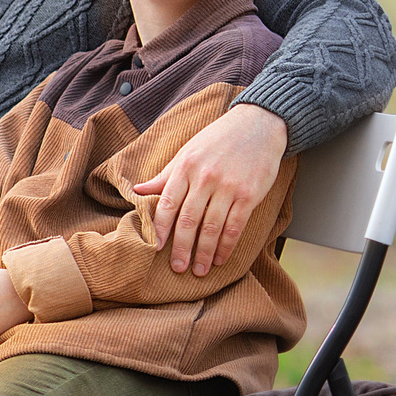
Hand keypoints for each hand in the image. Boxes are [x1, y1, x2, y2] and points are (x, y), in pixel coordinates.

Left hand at [130, 104, 286, 276]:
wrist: (258, 125)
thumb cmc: (218, 140)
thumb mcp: (187, 152)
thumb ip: (165, 176)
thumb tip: (136, 190)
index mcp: (185, 167)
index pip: (167, 203)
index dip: (160, 228)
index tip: (155, 248)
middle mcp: (205, 178)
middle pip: (188, 220)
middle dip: (182, 248)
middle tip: (178, 268)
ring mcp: (228, 187)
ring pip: (212, 227)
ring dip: (204, 253)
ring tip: (199, 270)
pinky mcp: (249, 195)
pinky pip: (235, 226)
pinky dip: (226, 245)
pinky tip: (220, 258)